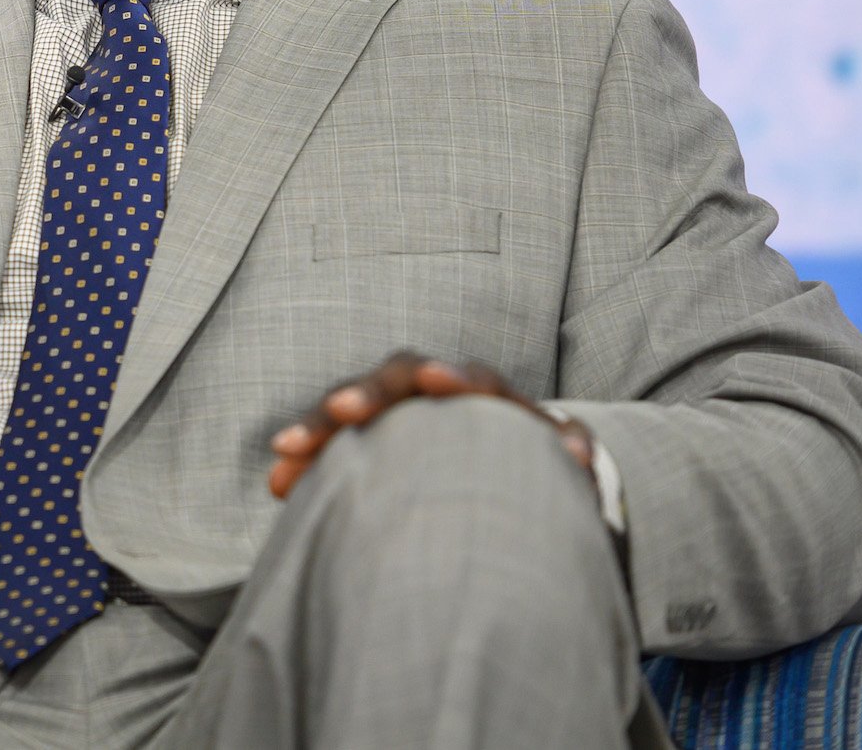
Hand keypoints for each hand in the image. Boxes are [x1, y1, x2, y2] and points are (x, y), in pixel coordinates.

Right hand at [268, 350, 593, 498]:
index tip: (438, 382)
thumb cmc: (535, 464)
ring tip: (285, 456)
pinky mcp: (368, 440)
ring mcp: (395, 413)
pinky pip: (331, 445)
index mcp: (484, 393)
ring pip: (353, 407)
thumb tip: (580, 454)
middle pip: (397, 379)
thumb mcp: (560, 460)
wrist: (506, 468)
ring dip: (319, 427)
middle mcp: (432, 391)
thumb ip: (569, 453)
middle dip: (368, 392)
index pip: (470, 376)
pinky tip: (281, 485)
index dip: (454, 377)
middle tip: (341, 413)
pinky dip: (308, 459)